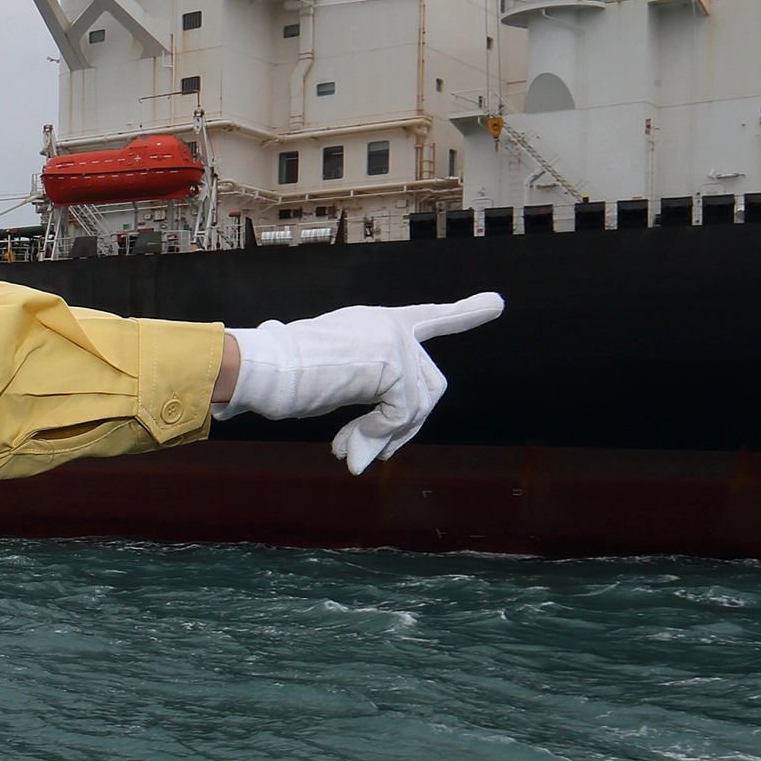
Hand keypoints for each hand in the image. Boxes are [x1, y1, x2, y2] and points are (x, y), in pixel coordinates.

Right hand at [217, 293, 503, 473]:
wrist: (264, 370)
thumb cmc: (281, 378)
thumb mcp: (334, 383)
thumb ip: (367, 402)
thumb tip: (375, 456)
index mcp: (374, 323)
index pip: (428, 317)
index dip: (464, 313)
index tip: (496, 304)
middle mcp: (389, 325)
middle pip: (429, 384)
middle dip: (407, 427)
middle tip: (376, 454)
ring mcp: (394, 340)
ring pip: (419, 404)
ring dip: (388, 438)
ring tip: (353, 453)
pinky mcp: (392, 361)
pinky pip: (403, 413)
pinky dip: (379, 436)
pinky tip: (350, 444)